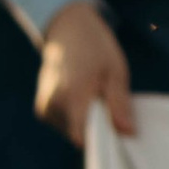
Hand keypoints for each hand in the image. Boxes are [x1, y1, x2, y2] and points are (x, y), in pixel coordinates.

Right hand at [34, 0, 135, 147]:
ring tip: (94, 97)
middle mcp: (52, 104)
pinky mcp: (41, 109)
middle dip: (98, 129)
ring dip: (87, 122)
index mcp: (71, 95)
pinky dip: (77, 118)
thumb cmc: (95, 46)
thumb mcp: (115, 71)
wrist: (67, 28)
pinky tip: (83, 99)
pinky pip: (64, 125)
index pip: (82, 138)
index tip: (117, 132)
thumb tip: (127, 132)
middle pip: (80, 136)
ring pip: (72, 132)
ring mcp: (44, 108)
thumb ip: (119, 104)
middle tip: (109, 105)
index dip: (102, 141)